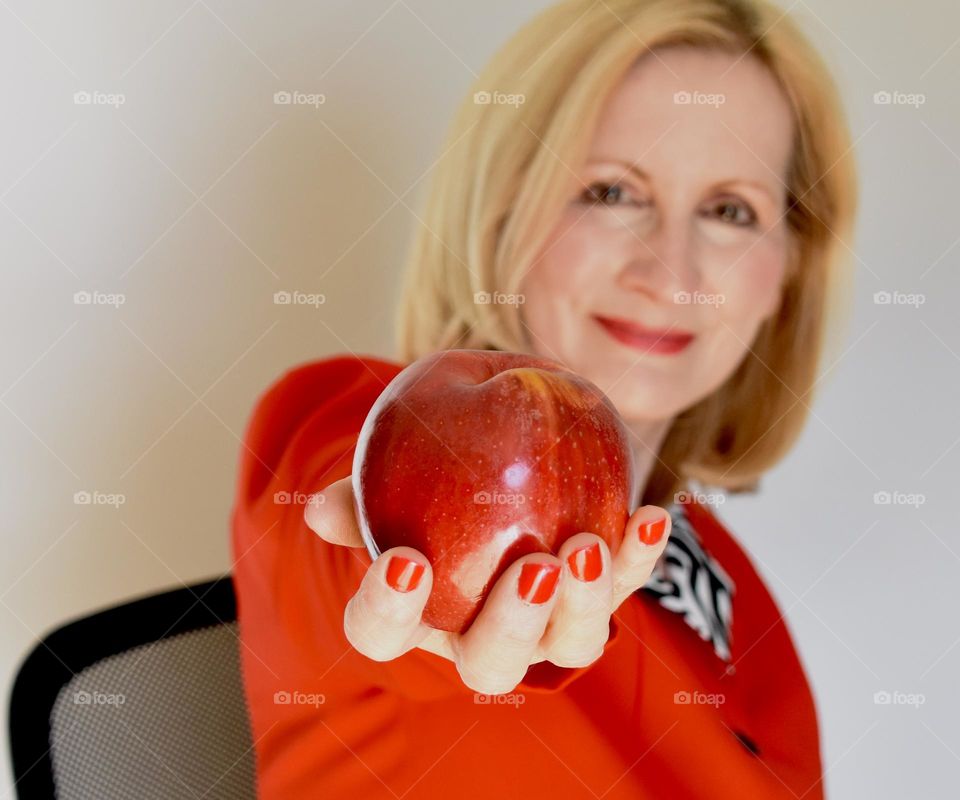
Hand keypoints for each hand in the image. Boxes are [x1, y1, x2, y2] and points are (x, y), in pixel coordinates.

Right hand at [304, 476, 670, 694]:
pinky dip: (639, 554)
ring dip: (586, 602)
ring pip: (570, 643)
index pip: (385, 633)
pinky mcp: (598, 592)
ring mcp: (548, 622)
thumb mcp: (391, 477)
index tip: (406, 563)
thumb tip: (318, 510)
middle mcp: (483, 633)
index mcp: (419, 613)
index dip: (389, 612)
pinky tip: (650, 513)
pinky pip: (627, 585)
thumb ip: (363, 494)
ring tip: (589, 545)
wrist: (496, 470)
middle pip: (491, 665)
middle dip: (512, 626)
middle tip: (531, 570)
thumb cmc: (429, 484)